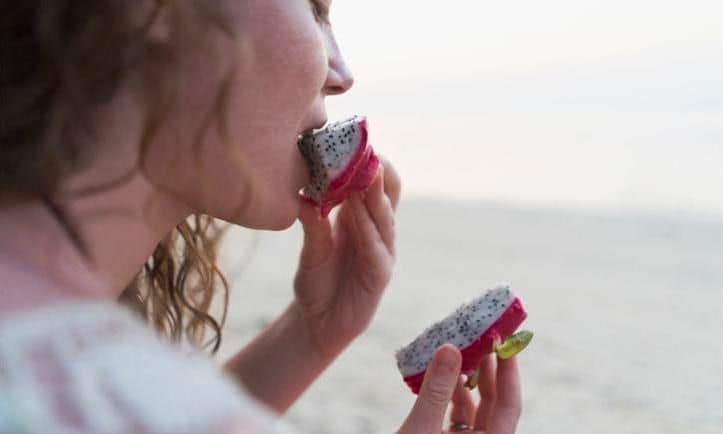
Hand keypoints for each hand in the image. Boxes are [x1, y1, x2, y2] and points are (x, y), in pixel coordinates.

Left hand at [294, 156, 400, 357]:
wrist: (316, 323)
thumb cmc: (316, 281)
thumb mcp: (311, 249)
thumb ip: (313, 224)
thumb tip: (305, 196)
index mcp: (360, 218)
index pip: (375, 182)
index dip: (368, 162)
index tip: (352, 141)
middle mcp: (376, 231)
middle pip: (388, 193)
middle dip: (377, 171)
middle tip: (364, 148)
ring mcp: (381, 252)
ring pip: (385, 217)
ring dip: (374, 195)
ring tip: (364, 173)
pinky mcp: (379, 275)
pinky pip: (377, 248)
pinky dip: (367, 229)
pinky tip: (356, 213)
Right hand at [397, 345, 521, 433]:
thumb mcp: (420, 430)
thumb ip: (436, 390)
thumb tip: (451, 349)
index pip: (509, 405)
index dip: (508, 372)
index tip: (504, 342)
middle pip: (495, 406)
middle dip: (487, 371)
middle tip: (482, 339)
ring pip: (474, 410)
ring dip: (465, 381)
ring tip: (456, 353)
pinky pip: (455, 417)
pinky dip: (448, 395)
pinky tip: (438, 376)